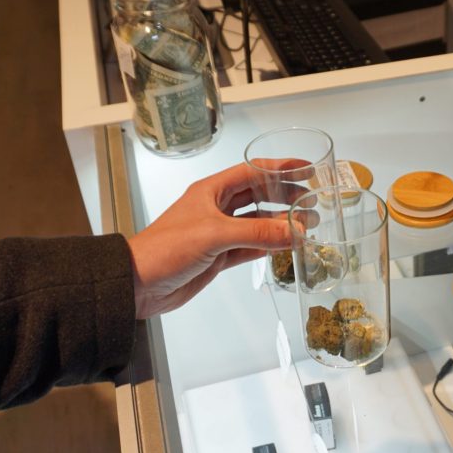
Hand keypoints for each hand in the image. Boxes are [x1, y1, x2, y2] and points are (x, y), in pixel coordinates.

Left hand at [127, 163, 297, 317]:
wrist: (139, 283)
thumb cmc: (166, 248)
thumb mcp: (214, 235)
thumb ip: (256, 233)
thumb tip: (294, 232)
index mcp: (211, 191)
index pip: (252, 171)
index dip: (280, 168)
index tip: (306, 169)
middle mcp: (216, 208)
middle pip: (259, 196)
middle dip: (286, 197)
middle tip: (312, 202)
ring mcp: (219, 233)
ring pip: (258, 223)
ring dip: (281, 224)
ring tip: (307, 227)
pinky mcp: (219, 256)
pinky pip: (252, 247)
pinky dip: (270, 247)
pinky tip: (287, 246)